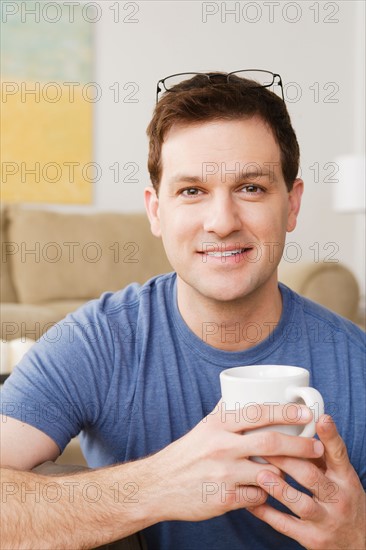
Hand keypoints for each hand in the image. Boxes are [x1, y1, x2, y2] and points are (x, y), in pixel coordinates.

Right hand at [145, 400, 323, 522]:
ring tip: (293, 471)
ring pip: (270, 472)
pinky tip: (266, 491)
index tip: (306, 413)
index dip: (285, 411)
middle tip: (317, 447)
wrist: (159, 485)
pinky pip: (259, 497)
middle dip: (300, 445)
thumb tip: (243, 390)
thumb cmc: (187, 453)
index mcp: (218, 424)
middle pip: (271, 442)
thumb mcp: (204, 426)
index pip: (258, 412)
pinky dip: (267, 494)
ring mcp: (223, 473)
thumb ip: (225, 410)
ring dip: (285, 472)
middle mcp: (221, 446)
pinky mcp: (224, 499)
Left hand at [247, 414, 365, 548]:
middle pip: (312, 476)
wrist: (359, 542)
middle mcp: (338, 498)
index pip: (338, 453)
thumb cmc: (342, 498)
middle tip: (265, 445)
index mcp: (345, 478)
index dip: (330, 436)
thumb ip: (321, 454)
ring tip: (260, 474)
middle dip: (287, 460)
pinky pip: (286, 526)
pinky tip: (251, 502)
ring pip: (301, 504)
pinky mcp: (313, 539)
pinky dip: (267, 514)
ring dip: (279, 488)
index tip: (321, 418)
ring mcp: (326, 520)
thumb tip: (300, 423)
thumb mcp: (340, 475)